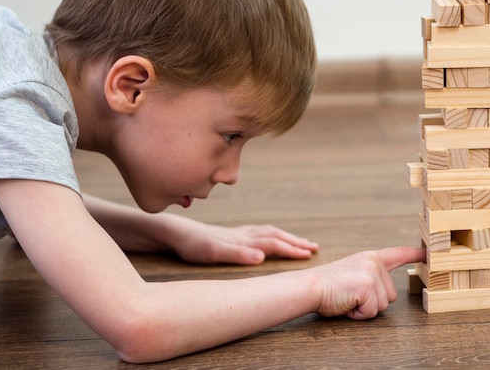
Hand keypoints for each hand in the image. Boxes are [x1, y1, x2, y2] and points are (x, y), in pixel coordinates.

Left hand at [165, 217, 318, 264]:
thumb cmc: (193, 246)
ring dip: (286, 237)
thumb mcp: (213, 253)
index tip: (310, 255)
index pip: (274, 244)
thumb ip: (238, 255)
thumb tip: (262, 257)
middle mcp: (244, 234)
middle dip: (295, 242)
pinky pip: (259, 232)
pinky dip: (272, 235)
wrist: (175, 232)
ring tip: (300, 242)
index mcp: (243, 240)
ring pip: (269, 233)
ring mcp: (238, 233)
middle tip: (314, 248)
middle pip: (276, 236)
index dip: (292, 249)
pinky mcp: (231, 234)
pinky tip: (271, 239)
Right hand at [312, 246, 425, 319]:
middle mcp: (373, 262)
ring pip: (382, 306)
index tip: (428, 254)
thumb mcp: (352, 274)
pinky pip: (372, 312)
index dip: (414, 255)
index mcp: (370, 258)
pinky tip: (347, 303)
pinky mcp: (367, 285)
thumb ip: (370, 277)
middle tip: (350, 295)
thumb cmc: (328, 286)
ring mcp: (371, 273)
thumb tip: (384, 292)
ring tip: (347, 298)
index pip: (397, 254)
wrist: (310, 287)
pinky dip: (359, 314)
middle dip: (372, 302)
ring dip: (365, 308)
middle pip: (390, 296)